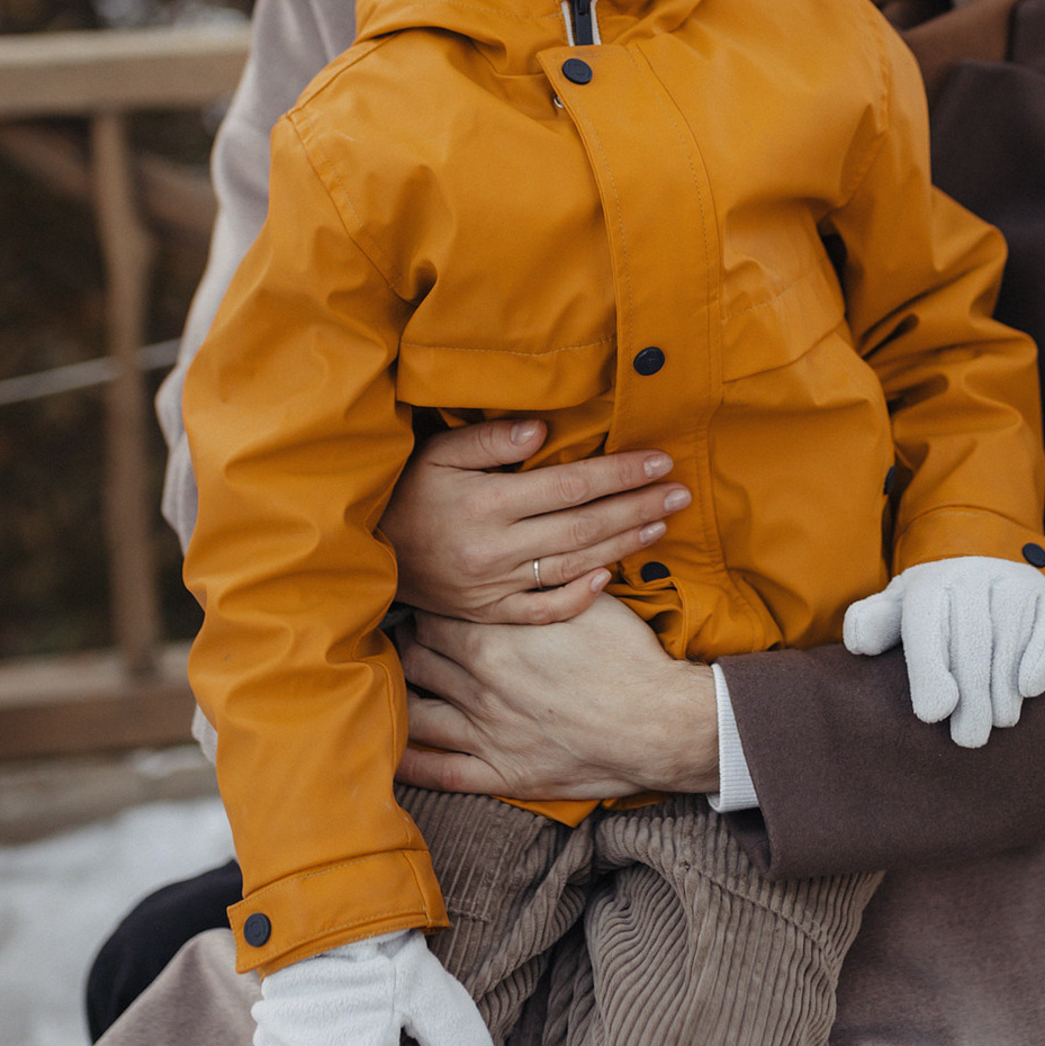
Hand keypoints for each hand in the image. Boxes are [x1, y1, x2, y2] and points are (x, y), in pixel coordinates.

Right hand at [383, 418, 688, 624]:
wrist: (364, 552)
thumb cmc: (405, 490)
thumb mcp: (436, 453)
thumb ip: (489, 441)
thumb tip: (541, 431)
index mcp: (487, 505)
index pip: (570, 486)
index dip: (620, 474)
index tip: (660, 462)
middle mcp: (496, 550)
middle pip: (584, 527)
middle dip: (637, 508)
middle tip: (680, 494)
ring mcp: (494, 587)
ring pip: (573, 566)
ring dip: (622, 546)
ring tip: (661, 526)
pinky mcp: (488, 614)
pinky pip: (543, 611)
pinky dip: (578, 597)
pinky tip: (610, 578)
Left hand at [396, 596, 720, 798]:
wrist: (656, 722)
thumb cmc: (627, 657)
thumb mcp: (588, 602)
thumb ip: (548, 584)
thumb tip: (538, 555)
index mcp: (495, 638)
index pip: (437, 613)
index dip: (431, 604)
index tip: (433, 598)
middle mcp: (478, 684)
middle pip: (418, 655)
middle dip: (412, 641)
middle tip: (414, 633)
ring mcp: (484, 731)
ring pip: (417, 708)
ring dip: (406, 691)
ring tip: (407, 679)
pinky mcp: (499, 773)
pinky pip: (438, 770)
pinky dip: (409, 760)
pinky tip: (391, 748)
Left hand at [843, 557, 1044, 747]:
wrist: (981, 554)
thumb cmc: (935, 602)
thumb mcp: (899, 606)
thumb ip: (874, 624)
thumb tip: (858, 642)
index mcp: (929, 584)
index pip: (926, 626)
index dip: (929, 670)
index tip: (934, 713)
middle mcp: (971, 577)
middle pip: (972, 639)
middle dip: (971, 695)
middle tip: (968, 738)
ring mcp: (1011, 583)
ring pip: (1009, 637)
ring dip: (1003, 686)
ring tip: (997, 722)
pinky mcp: (1043, 595)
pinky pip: (1044, 629)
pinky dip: (1039, 660)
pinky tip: (1028, 690)